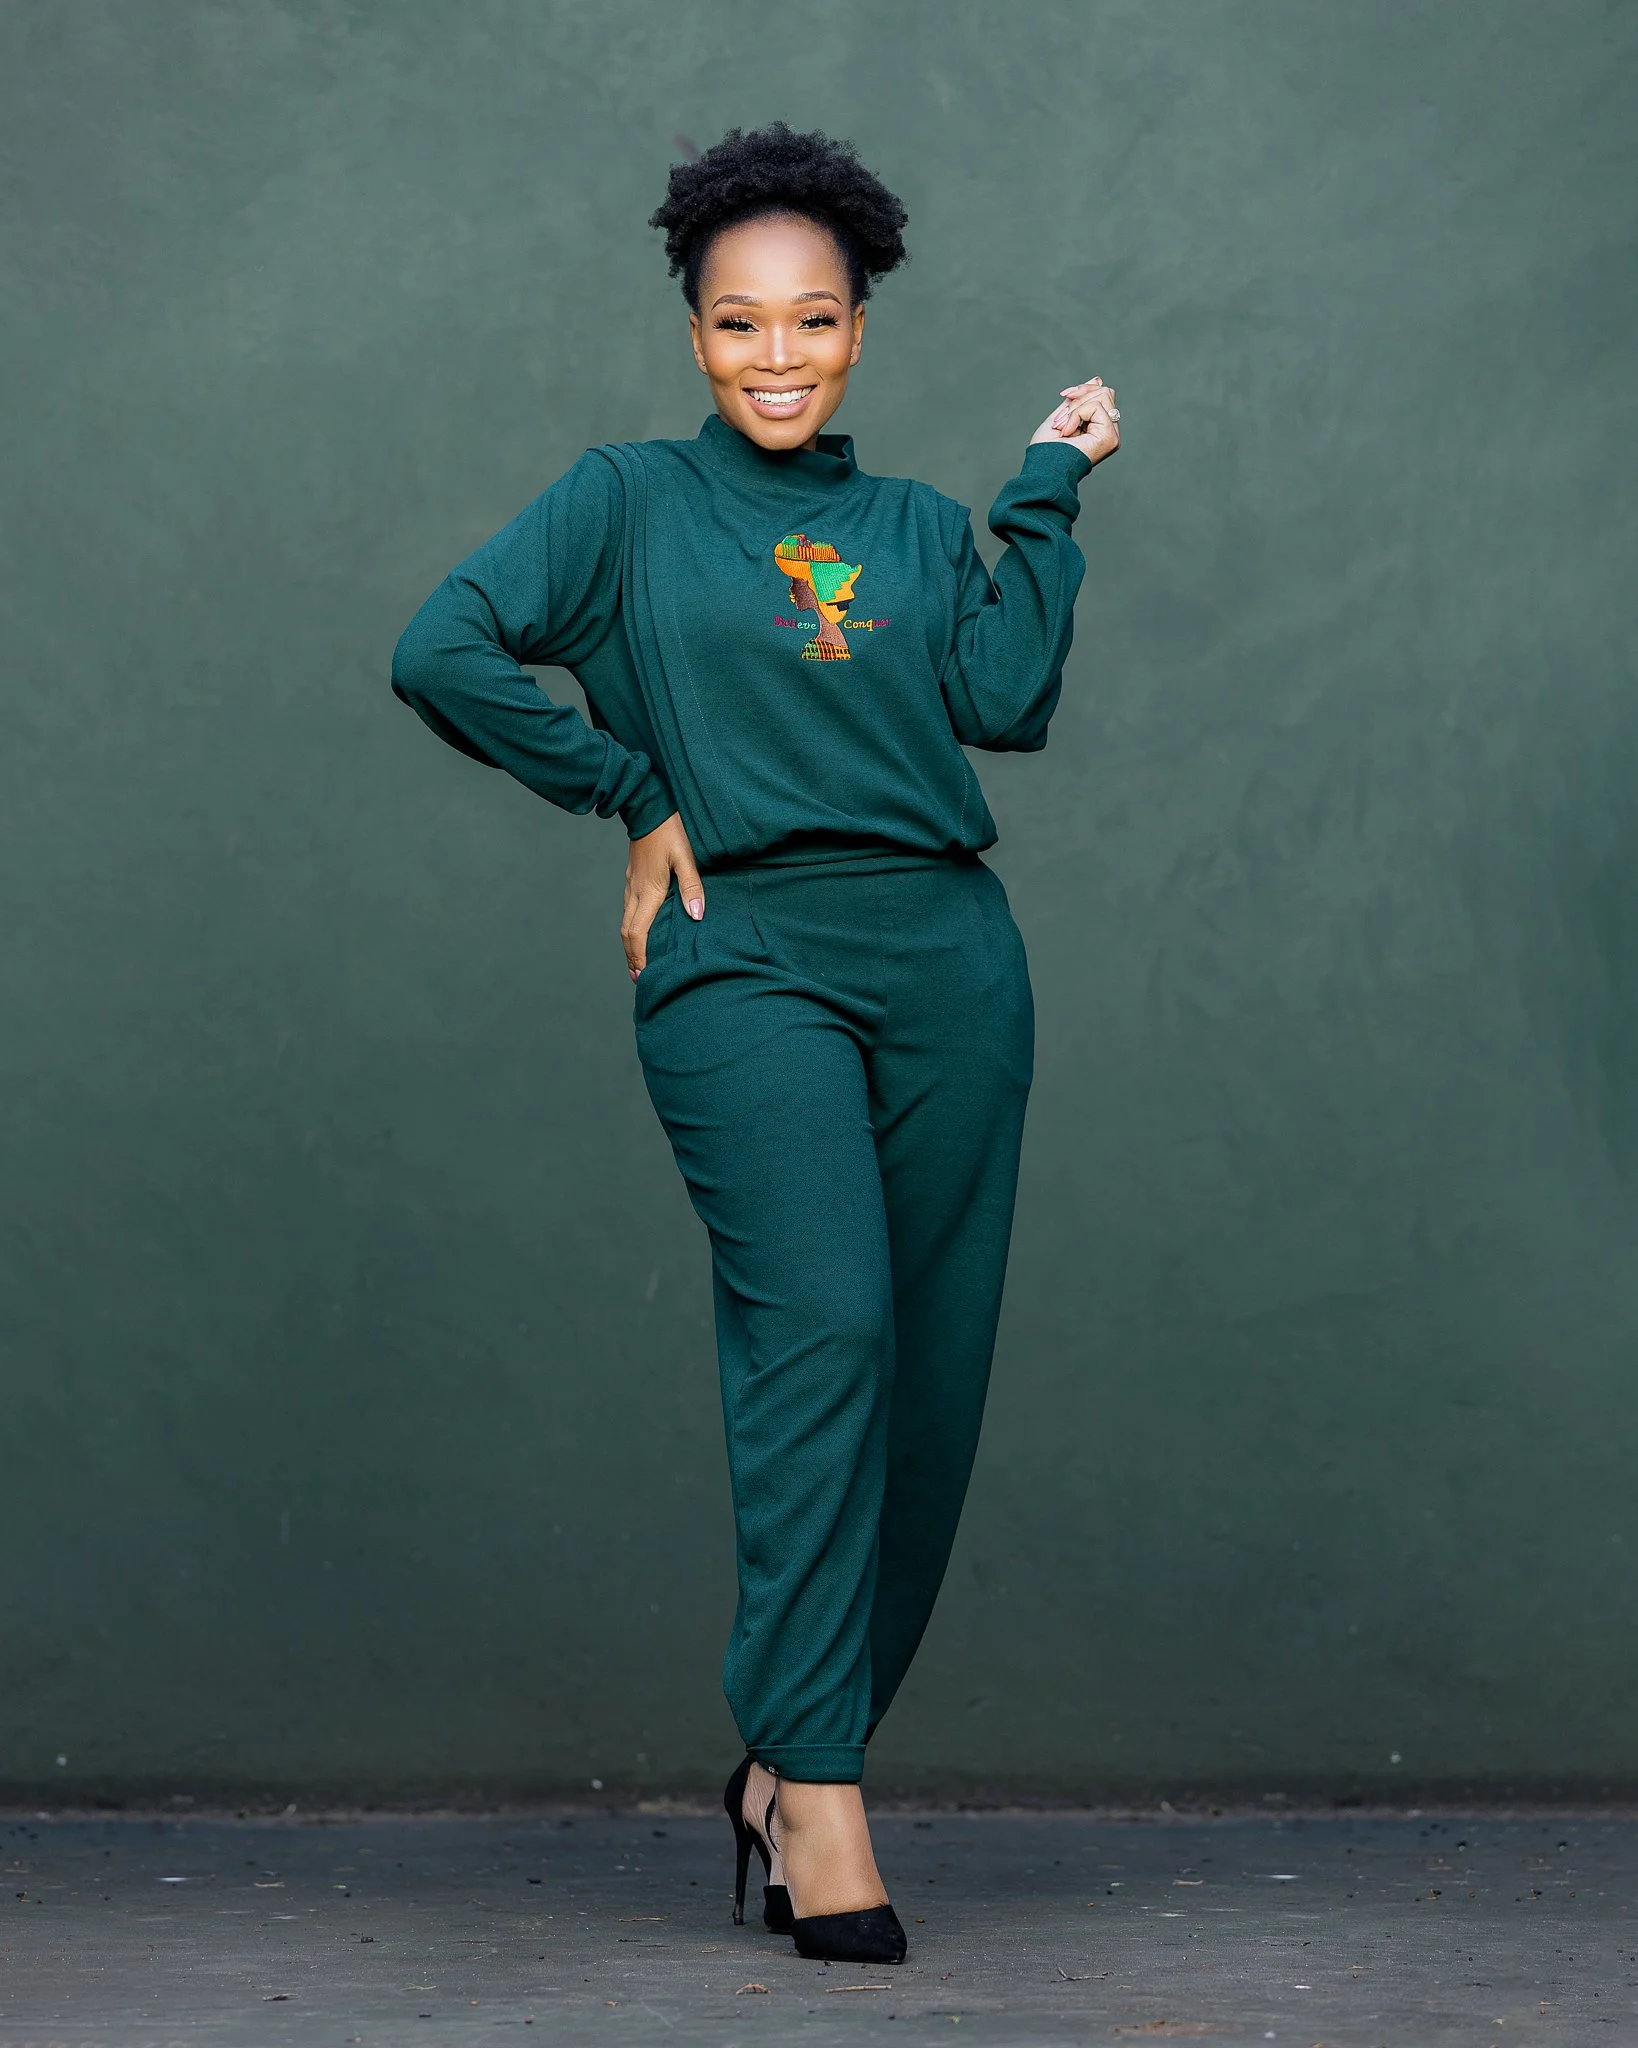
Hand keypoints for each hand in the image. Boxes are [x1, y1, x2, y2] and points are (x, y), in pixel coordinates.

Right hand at [623, 811, 702, 978]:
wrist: (648, 805)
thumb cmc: (671, 829)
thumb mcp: (686, 856)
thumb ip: (692, 886)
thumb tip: (697, 915)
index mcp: (648, 890)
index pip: (637, 933)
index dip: (639, 957)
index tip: (643, 975)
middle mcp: (635, 891)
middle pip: (627, 932)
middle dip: (632, 957)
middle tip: (639, 977)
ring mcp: (631, 884)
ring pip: (626, 921)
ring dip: (631, 944)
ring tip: (639, 961)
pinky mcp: (632, 877)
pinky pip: (629, 909)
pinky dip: (633, 927)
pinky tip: (642, 930)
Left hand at [1030, 375, 1119, 465]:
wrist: (1043, 469)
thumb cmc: (1048, 449)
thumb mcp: (1063, 415)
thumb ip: (1079, 399)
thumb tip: (1098, 380)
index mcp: (1099, 427)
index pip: (1101, 394)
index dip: (1081, 391)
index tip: (1064, 396)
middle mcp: (1109, 431)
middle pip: (1105, 392)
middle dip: (1078, 398)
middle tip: (1061, 420)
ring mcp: (1112, 435)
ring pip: (1103, 395)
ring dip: (1076, 408)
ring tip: (1064, 427)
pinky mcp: (1110, 438)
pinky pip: (1096, 406)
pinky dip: (1076, 414)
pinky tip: (1068, 432)